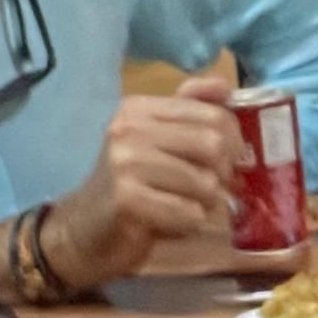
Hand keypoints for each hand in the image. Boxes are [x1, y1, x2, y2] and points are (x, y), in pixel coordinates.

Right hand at [42, 71, 240, 286]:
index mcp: (139, 109)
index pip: (213, 114)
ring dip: (204, 204)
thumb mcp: (157, 142)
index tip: (225, 160)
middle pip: (213, 145)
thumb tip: (225, 87)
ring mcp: (125, 164)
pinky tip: (169, 223)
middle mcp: (130, 129)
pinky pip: (188, 213)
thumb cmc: (130, 186)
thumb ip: (190, 111)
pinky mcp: (127, 200)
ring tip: (183, 207)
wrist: (83, 230)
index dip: (233, 141)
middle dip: (222, 174)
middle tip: (209, 189)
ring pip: (205, 183)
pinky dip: (188, 224)